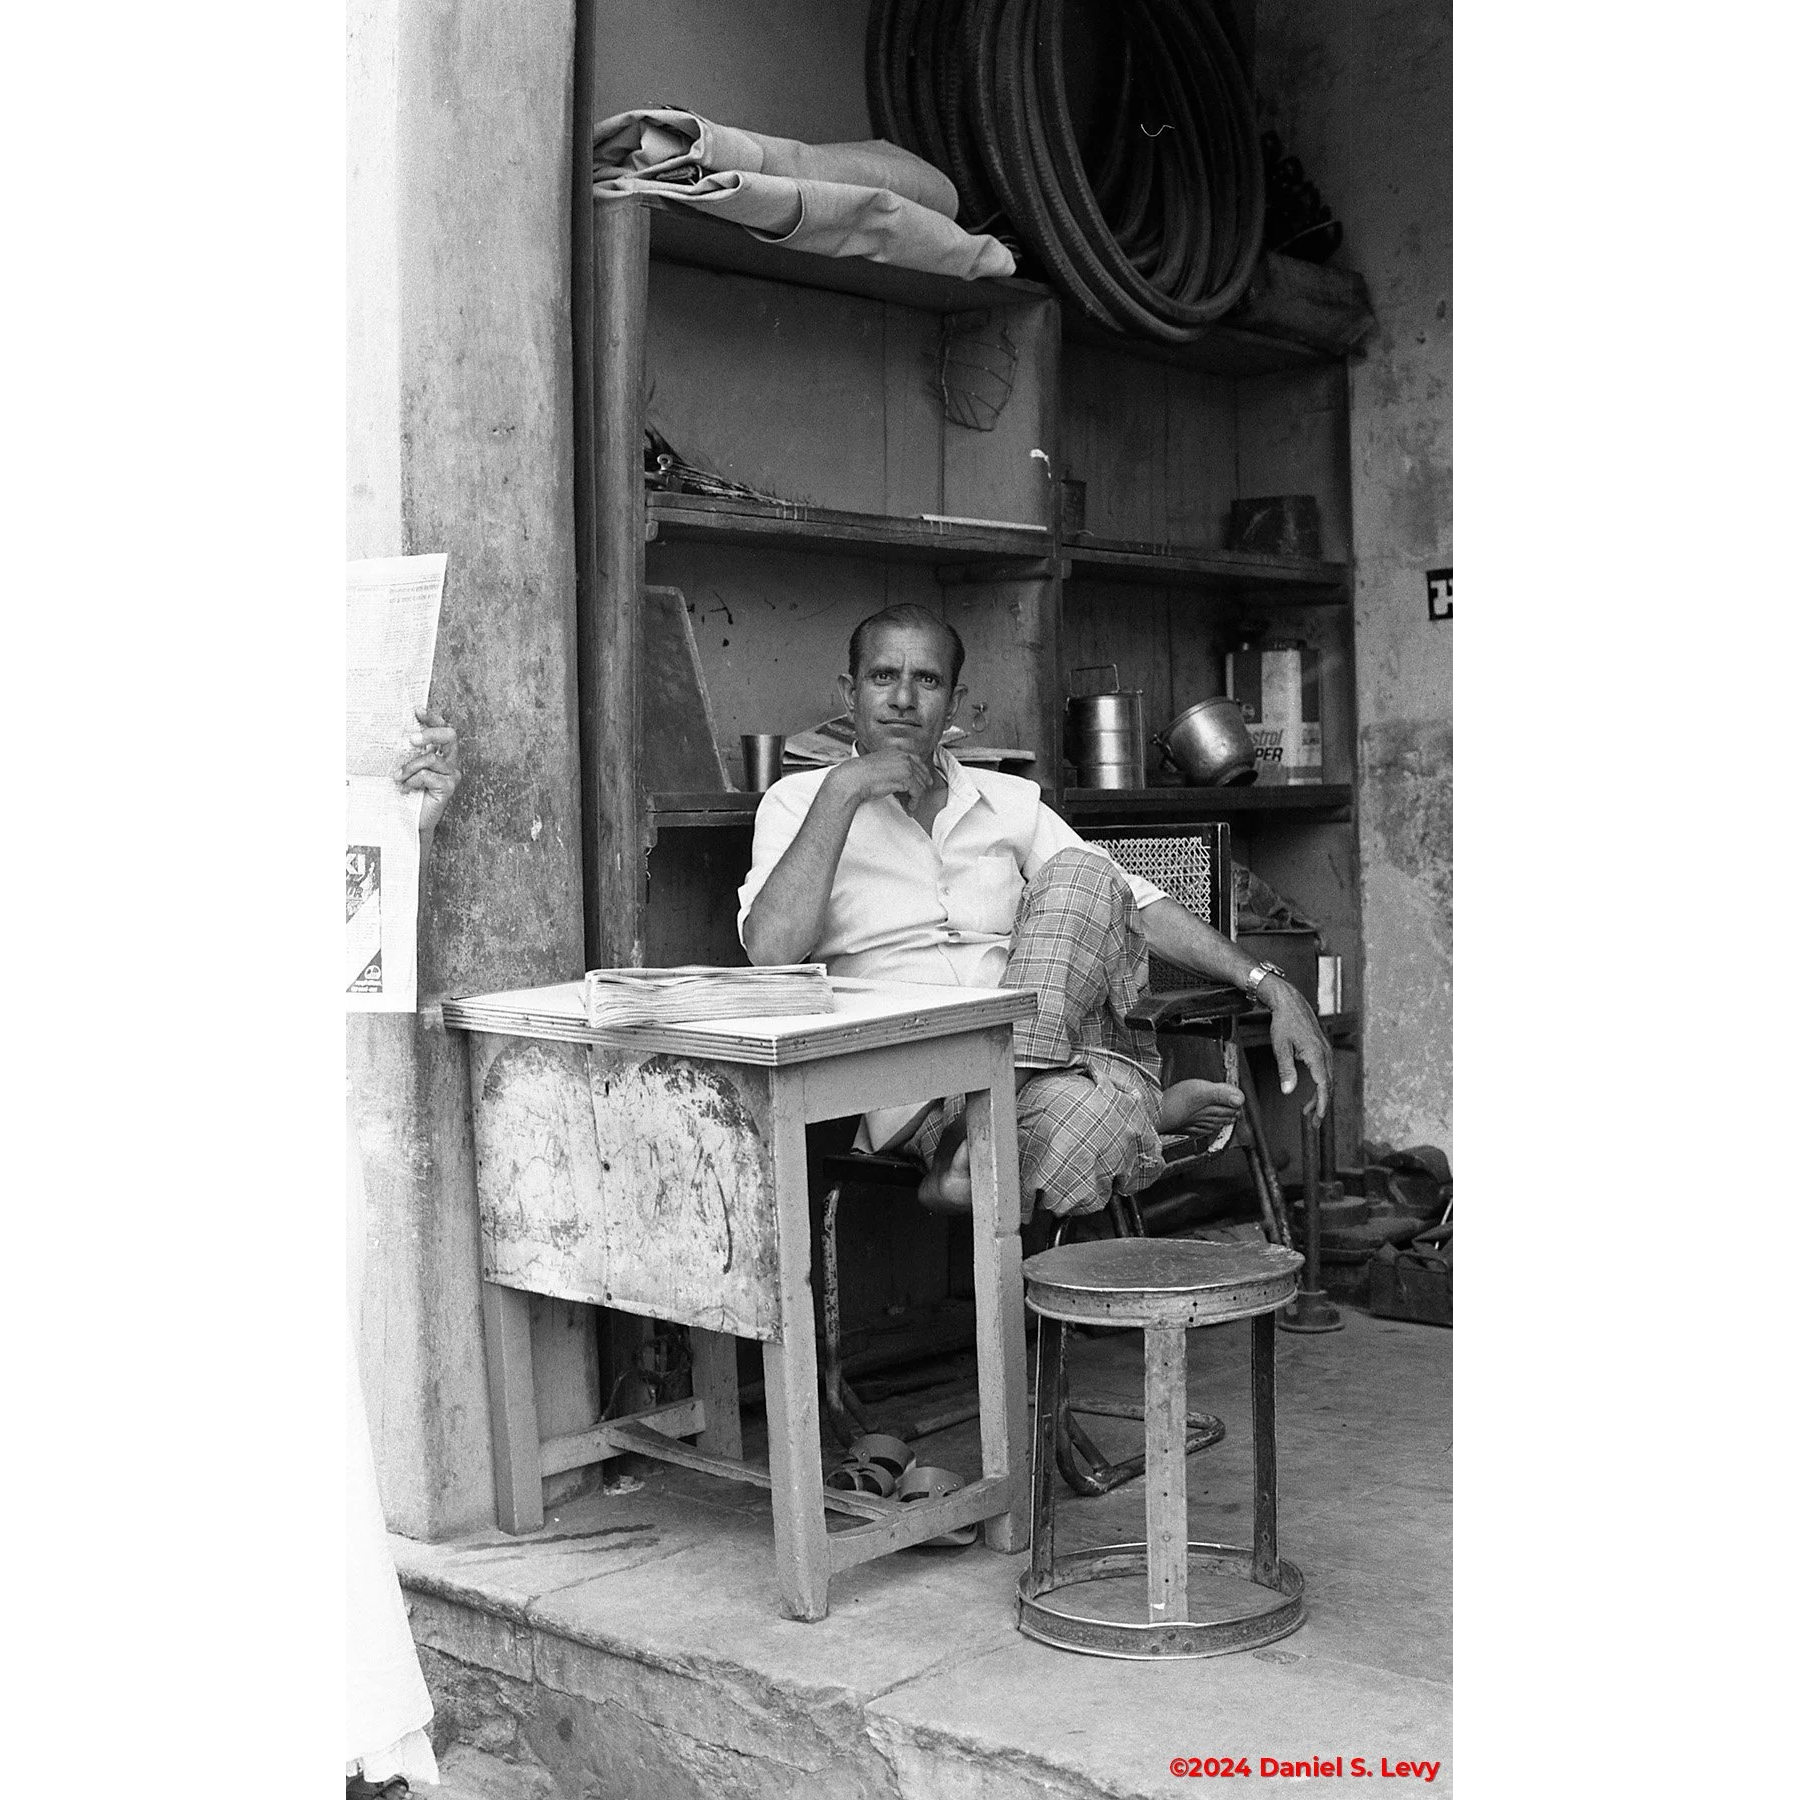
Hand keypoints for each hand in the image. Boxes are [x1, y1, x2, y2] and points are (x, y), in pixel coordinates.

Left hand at [398, 707, 461, 837]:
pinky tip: (406, 788)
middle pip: (450, 736)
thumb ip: (414, 753)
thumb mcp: (412, 767)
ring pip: (432, 758)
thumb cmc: (412, 792)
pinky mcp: (449, 787)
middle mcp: (452, 762)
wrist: (413, 819)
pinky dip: (413, 781)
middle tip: (412, 739)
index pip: (444, 729)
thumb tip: (404, 734)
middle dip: (430, 733)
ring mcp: (453, 774)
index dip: (433, 719)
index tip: (418, 711)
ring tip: (398, 777)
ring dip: (410, 767)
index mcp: (444, 754)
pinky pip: (428, 776)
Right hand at [827, 747, 934, 811]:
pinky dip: (914, 802)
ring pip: (920, 784)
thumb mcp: (877, 766)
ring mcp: (906, 766)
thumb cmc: (859, 775)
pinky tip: (910, 808)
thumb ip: (890, 768)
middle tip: (918, 798)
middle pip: (921, 773)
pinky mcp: (906, 778)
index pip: (916, 760)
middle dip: (921, 787)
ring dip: (916, 797)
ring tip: (911, 806)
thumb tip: (897, 778)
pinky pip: (917, 792)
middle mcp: (903, 757)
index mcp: (895, 752)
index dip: (923, 773)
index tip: (926, 781)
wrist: (853, 779)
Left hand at [1265, 979, 1332, 1119]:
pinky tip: (1312, 1091)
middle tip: (1313, 1123)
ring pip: (1328, 1079)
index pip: (1323, 1085)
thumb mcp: (1280, 1047)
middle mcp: (1325, 1053)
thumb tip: (1288, 1091)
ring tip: (1308, 1111)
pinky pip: (1325, 1070)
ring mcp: (1326, 1050)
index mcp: (1316, 1054)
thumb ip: (1285, 1070)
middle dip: (1321, 1105)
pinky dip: (1321, 1084)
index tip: (1319, 1118)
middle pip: (1328, 1085)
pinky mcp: (1323, 1048)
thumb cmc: (1283, 1022)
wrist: (1289, 1001)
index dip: (1322, 1104)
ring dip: (1320, 1096)